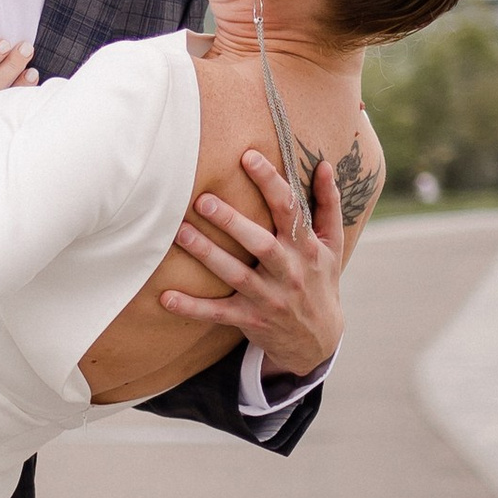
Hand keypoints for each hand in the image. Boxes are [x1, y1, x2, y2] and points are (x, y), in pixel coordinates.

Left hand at [154, 148, 343, 374]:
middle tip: (203, 200)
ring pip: (235, 276)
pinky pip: (218, 313)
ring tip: (180, 232)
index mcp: (307, 248)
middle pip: (260, 244)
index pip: (290, 210)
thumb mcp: (332, 244)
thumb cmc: (321, 280)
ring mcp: (268, 298)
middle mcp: (289, 272)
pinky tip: (165, 297)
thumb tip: (324, 164)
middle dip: (232, 222)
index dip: (271, 183)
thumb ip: (328, 204)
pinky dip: (192, 307)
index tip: (248, 156)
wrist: (319, 340)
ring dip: (208, 254)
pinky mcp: (250, 320)